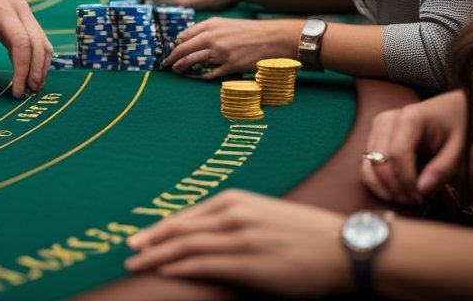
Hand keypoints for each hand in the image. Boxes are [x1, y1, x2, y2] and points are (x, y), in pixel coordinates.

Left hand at [0, 0, 52, 97]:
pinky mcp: (25, 15)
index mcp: (1, 10)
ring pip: (43, 41)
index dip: (22, 69)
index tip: (16, 91)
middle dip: (36, 71)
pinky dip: (39, 56)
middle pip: (38, 44)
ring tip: (32, 88)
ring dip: (41, 65)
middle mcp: (19, 9)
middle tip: (28, 95)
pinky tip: (31, 72)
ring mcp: (25, 11)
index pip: (21, 43)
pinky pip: (39, 37)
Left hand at [125, 190, 351, 295]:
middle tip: (127, 251)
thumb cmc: (308, 233)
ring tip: (137, 264)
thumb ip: (237, 220)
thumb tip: (210, 234)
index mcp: (236, 200)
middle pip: (180, 229)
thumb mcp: (266, 215)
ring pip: (185, 247)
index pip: (187, 215)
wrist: (344, 247)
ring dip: (156, 256)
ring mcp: (239, 239)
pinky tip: (164, 272)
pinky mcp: (248, 263)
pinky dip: (179, 268)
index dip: (160, 227)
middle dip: (150, 241)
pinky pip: (204, 265)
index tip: (140, 236)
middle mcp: (233, 215)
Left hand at [163, 17, 299, 78]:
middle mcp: (212, 37)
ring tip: (176, 70)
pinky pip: (209, 73)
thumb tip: (189, 41)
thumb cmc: (249, 31)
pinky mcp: (229, 66)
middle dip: (172, 58)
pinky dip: (199, 76)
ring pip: (192, 61)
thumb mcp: (226, 24)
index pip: (184, 35)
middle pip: (183, 49)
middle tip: (165, 64)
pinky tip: (194, 77)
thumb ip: (207, 31)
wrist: (272, 37)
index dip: (175, 45)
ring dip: (181, 67)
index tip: (171, 51)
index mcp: (211, 24)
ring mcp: (220, 52)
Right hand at [362, 89, 468, 204]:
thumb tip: (422, 190)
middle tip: (414, 201)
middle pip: (379, 161)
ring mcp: (377, 126)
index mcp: (409, 118)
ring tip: (404, 197)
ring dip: (383, 186)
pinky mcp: (375, 135)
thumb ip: (442, 169)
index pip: (398, 154)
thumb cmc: (458, 125)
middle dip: (395, 187)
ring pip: (368, 164)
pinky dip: (378, 180)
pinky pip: (368, 162)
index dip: (406, 181)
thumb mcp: (459, 148)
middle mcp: (386, 120)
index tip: (420, 197)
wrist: (453, 109)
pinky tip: (394, 190)